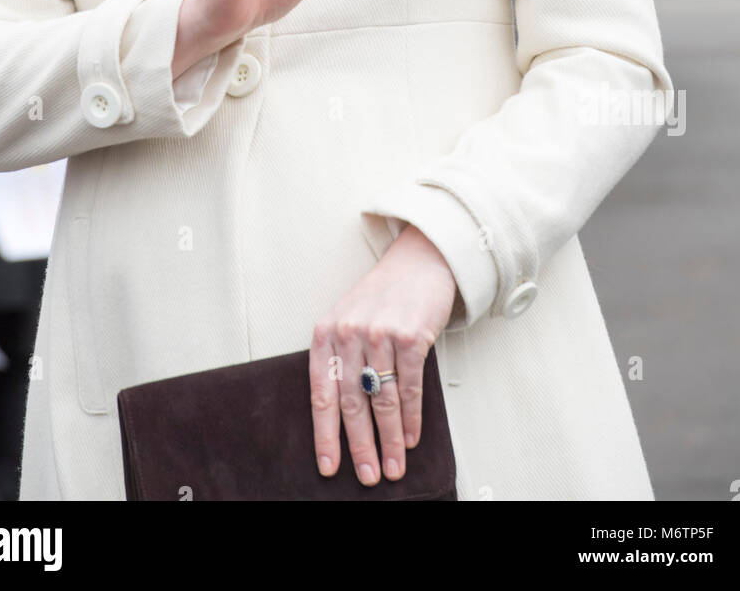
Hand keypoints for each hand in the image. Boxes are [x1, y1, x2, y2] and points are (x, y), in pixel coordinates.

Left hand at [309, 224, 457, 485]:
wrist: (418, 262)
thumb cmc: (381, 297)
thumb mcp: (348, 320)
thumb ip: (341, 359)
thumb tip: (344, 419)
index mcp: (325, 332)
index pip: (321, 393)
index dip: (324, 434)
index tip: (328, 467)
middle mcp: (349, 333)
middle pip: (352, 404)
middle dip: (360, 446)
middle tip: (368, 476)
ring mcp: (380, 333)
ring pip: (382, 400)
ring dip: (390, 439)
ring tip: (395, 466)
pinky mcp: (411, 336)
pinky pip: (410, 387)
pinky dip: (411, 417)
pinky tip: (412, 437)